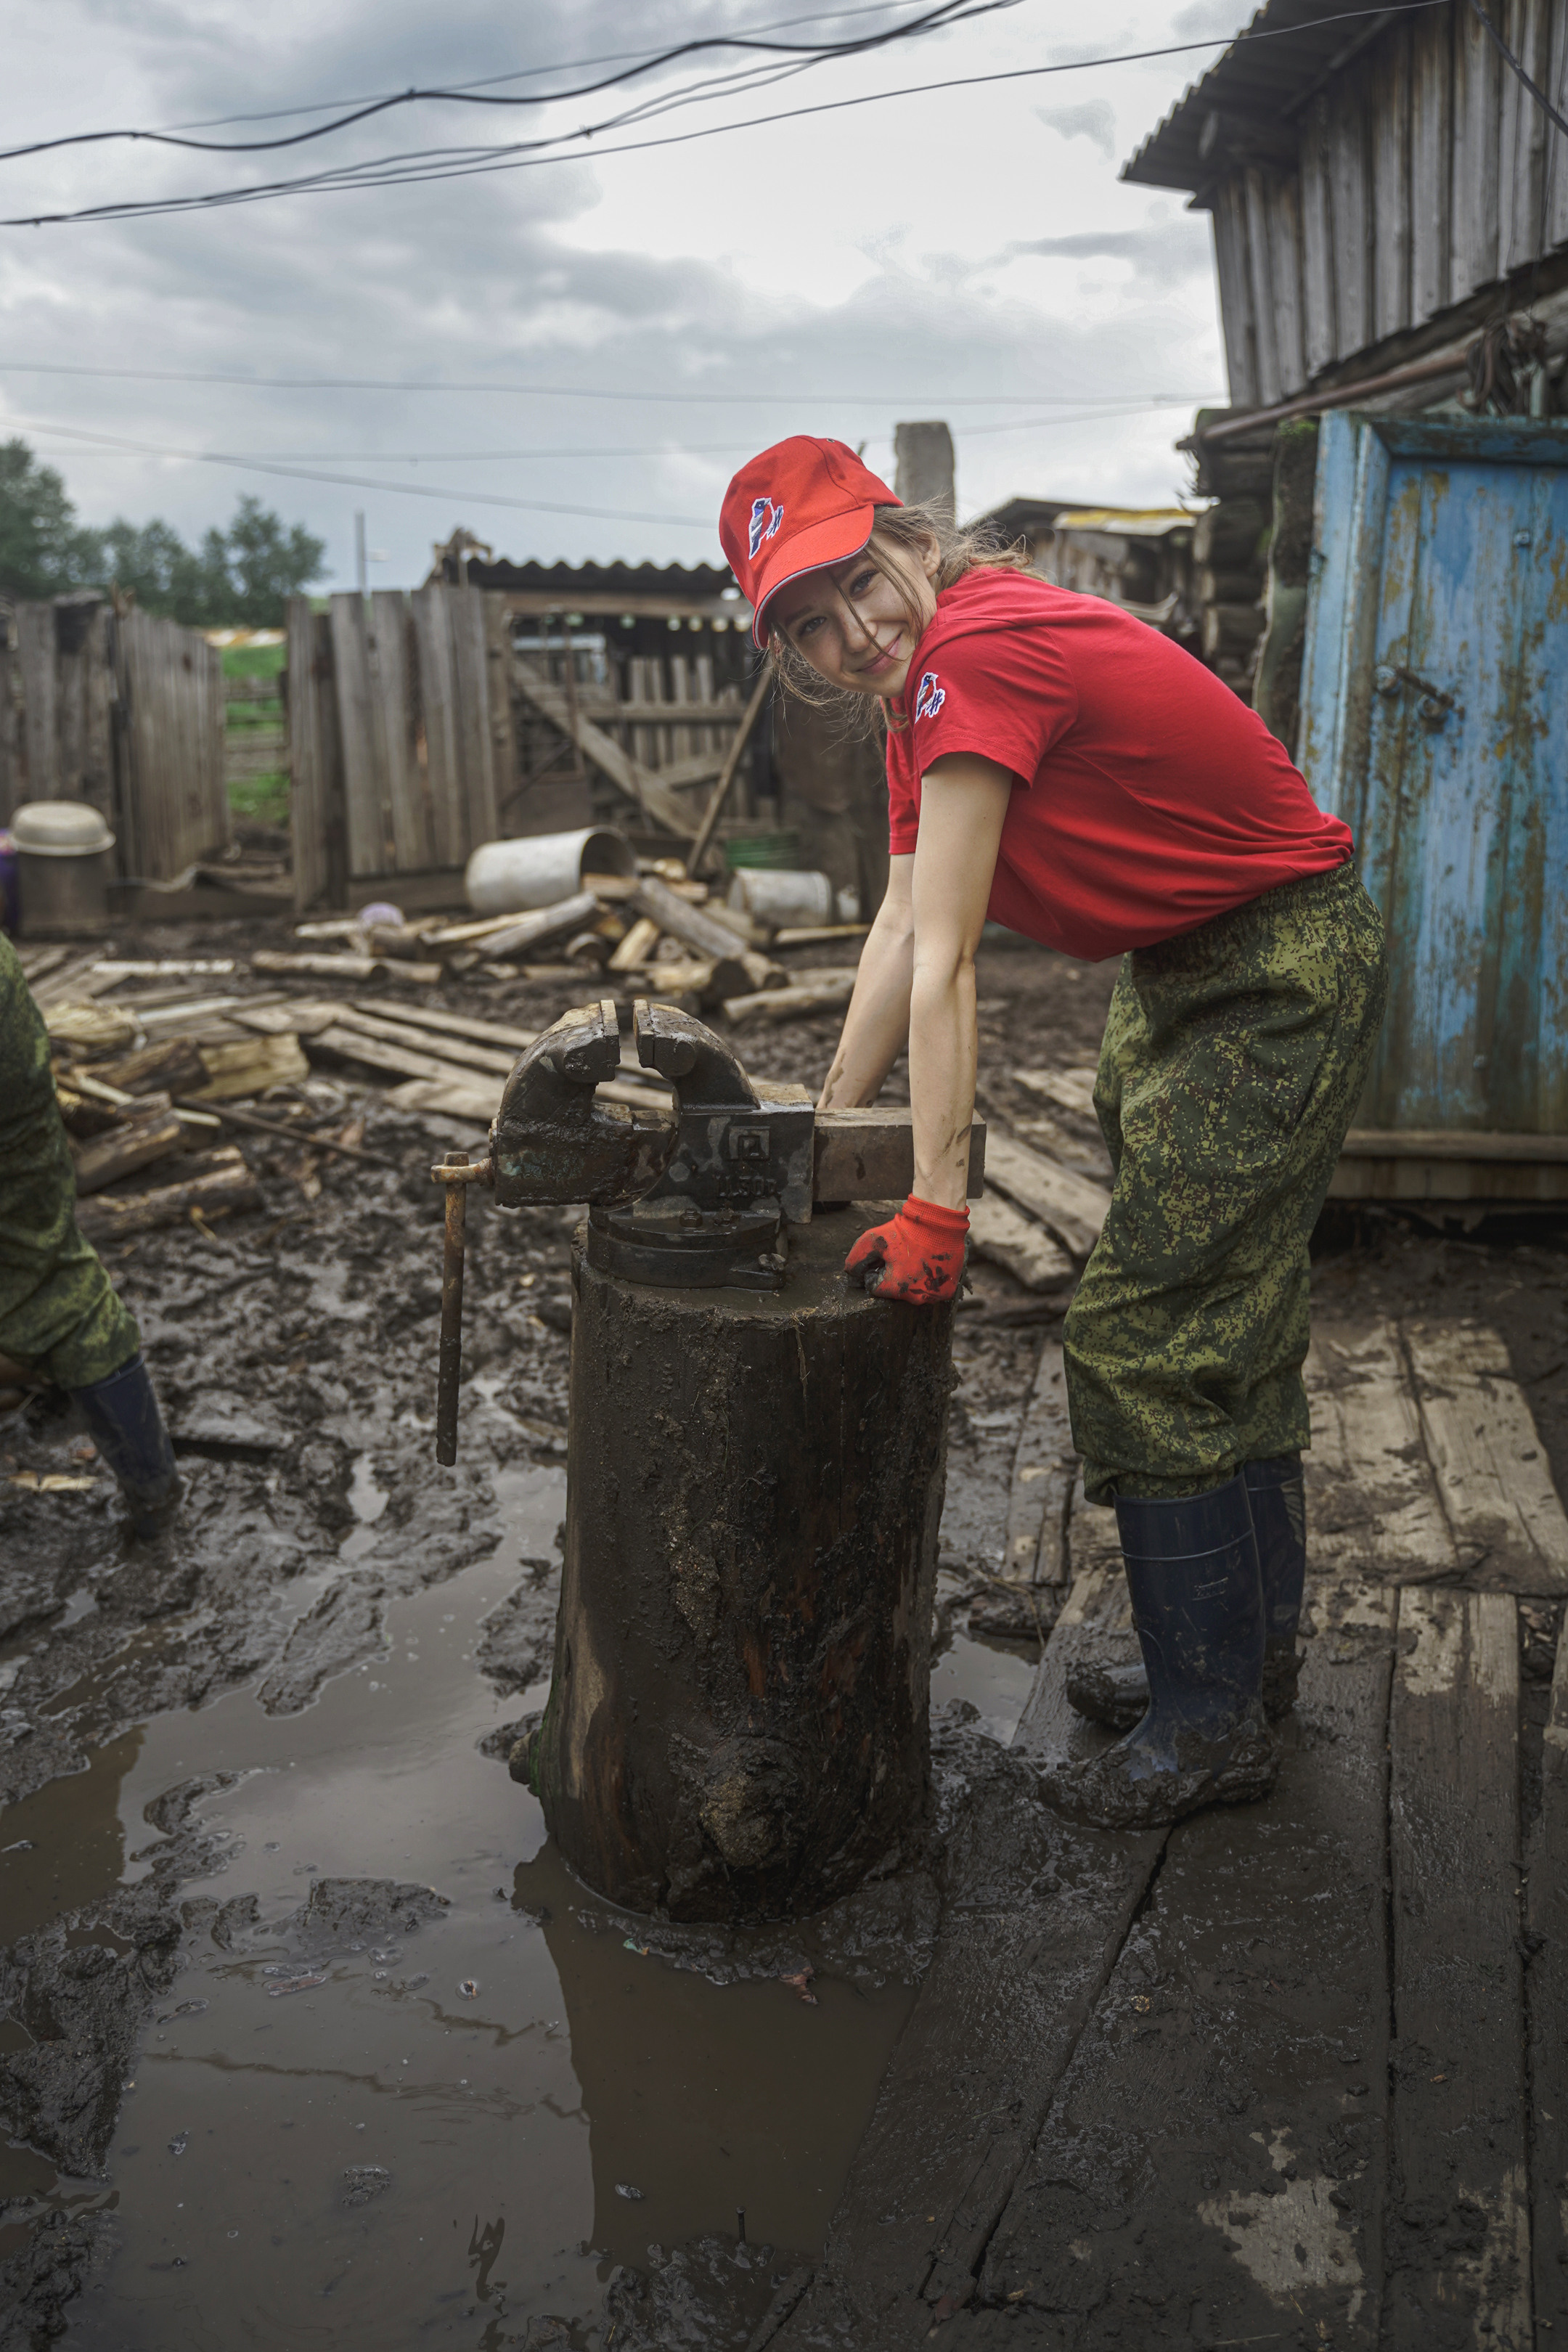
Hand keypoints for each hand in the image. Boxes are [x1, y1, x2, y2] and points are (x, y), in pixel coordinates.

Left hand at [844, 1194, 968, 1304]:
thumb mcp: (873, 1239)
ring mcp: (934, 1296)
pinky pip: (931, 1290)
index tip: (886, 1257)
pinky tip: (927, 1263)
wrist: (939, 1222)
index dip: (877, 1270)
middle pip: (896, 1291)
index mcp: (897, 1288)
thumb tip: (850, 1273)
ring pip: (914, 1292)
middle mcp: (916, 1298)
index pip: (875, 1287)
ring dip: (912, 1280)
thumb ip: (856, 1258)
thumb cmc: (906, 1231)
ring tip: (916, 1259)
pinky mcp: (947, 1291)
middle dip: (895, 1276)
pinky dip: (928, 1280)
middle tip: (901, 1257)